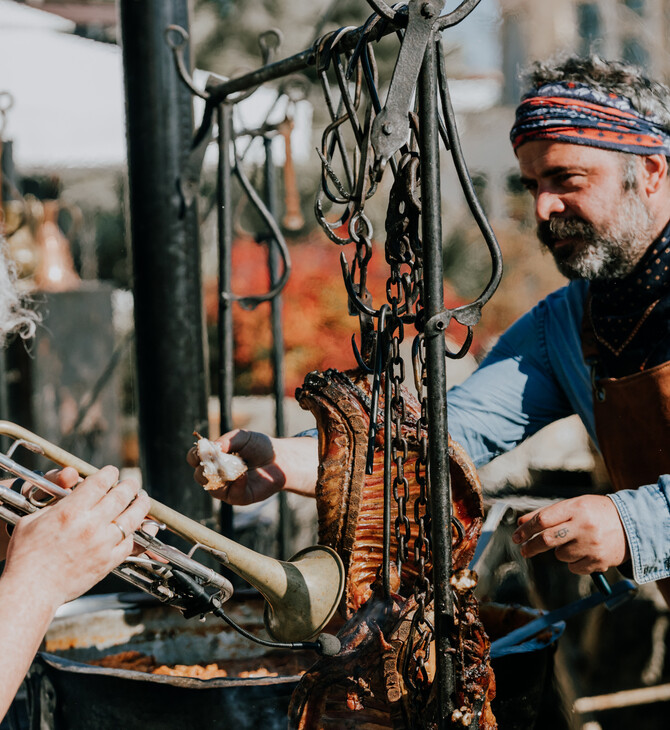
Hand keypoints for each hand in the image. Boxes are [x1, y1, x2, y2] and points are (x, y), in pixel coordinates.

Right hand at [2, 465, 149, 608]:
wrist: (31, 590)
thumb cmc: (27, 557)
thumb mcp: (32, 521)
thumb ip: (55, 505)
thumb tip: (70, 495)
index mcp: (71, 511)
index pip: (100, 482)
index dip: (110, 473)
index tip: (113, 472)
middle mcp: (91, 525)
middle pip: (121, 496)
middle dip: (130, 485)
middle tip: (132, 482)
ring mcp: (103, 544)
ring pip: (133, 518)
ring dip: (141, 505)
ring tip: (143, 499)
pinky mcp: (108, 562)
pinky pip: (131, 543)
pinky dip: (139, 533)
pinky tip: (140, 527)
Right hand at [186, 430, 318, 504]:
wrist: (280, 459)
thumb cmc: (259, 447)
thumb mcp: (243, 437)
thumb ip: (228, 440)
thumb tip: (214, 447)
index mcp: (213, 458)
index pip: (194, 458)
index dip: (194, 455)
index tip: (201, 449)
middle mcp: (216, 474)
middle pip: (199, 476)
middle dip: (204, 468)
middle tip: (214, 460)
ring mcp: (227, 487)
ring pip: (212, 488)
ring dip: (219, 476)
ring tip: (231, 466)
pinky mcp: (239, 497)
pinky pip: (231, 494)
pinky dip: (237, 483)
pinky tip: (244, 474)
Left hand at [512, 495, 629, 574]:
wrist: (631, 525)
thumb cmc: (595, 513)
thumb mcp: (573, 506)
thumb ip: (547, 513)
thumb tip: (521, 522)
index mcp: (576, 508)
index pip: (543, 519)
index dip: (526, 529)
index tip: (516, 535)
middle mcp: (584, 526)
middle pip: (547, 539)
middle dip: (530, 546)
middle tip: (523, 549)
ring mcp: (592, 545)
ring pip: (560, 555)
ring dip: (559, 551)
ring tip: (573, 542)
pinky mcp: (599, 562)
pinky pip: (573, 567)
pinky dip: (573, 562)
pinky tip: (584, 552)